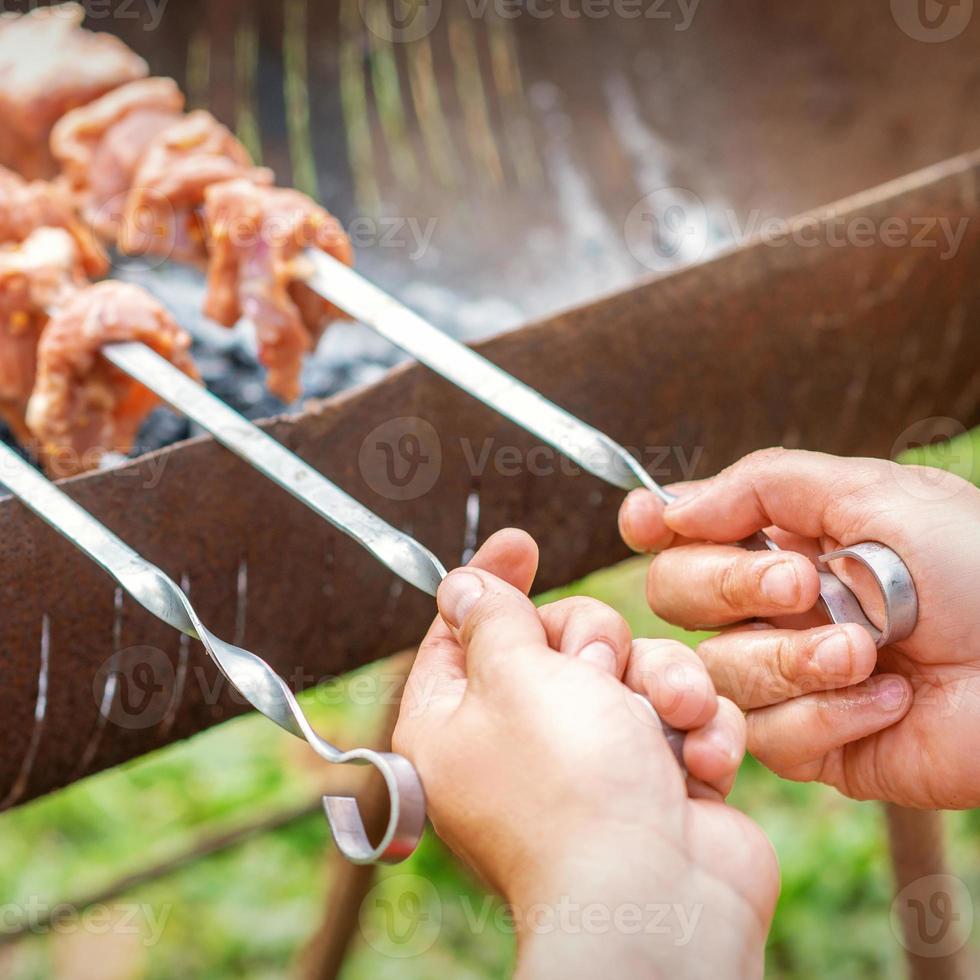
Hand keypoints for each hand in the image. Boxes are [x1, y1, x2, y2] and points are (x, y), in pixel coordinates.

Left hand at [394, 529, 777, 978]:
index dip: (491, 582)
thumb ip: (493, 618)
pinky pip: (681, 715)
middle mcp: (521, 742)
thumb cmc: (572, 788)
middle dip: (596, 643)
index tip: (520, 543)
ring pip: (631, 670)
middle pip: (558, 639)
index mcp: (457, 722)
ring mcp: (593, 764)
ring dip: (661, 685)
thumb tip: (460, 585)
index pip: (459, 631)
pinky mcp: (658, 781)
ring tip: (671, 722)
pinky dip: (697, 731)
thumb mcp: (517, 675)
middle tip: (600, 674)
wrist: (659, 900)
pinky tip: (700, 766)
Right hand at [618, 447, 979, 808]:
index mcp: (783, 541)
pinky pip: (766, 737)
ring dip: (791, 661)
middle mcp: (771, 608)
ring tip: (869, 653)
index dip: (653, 527)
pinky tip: (889, 701)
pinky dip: (827, 716)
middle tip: (804, 584)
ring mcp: (786, 677)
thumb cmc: (976, 567)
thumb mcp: (873, 493)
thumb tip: (665, 508)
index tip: (645, 523)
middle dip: (729, 588)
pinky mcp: (812, 743)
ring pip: (716, 672)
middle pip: (675, 598)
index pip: (684, 534)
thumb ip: (762, 484)